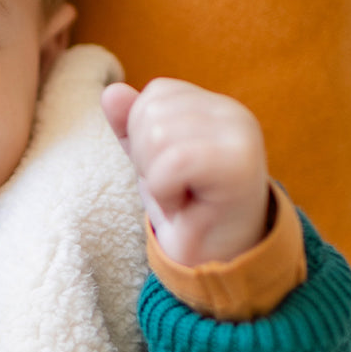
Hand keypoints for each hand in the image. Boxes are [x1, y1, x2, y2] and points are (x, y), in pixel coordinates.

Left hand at [101, 78, 269, 265]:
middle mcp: (233, 112)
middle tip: (174, 188)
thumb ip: (131, 126)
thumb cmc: (186, 209)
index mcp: (214, 106)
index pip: (156, 94)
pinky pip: (173, 162)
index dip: (143, 137)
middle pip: (153, 112)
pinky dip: (166, 190)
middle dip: (146, 158)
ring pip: (158, 134)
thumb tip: (110, 92)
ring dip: (156, 177)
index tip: (167, 171)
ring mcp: (240, 134)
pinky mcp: (239, 163)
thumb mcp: (149, 162)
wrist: (214, 260)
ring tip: (180, 195)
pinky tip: (183, 205)